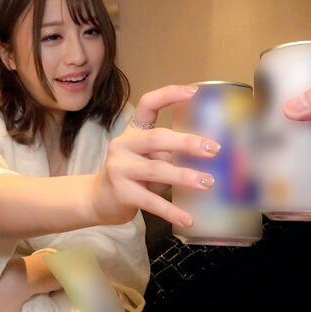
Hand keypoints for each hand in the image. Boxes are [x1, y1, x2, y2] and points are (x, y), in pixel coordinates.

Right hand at [92, 84, 220, 227]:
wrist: (97, 199)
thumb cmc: (131, 175)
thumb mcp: (146, 157)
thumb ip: (169, 153)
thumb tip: (208, 155)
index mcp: (132, 132)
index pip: (147, 105)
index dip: (169, 95)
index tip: (194, 92)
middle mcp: (123, 146)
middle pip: (156, 138)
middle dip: (187, 142)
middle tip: (213, 149)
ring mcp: (120, 169)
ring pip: (156, 169)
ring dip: (185, 176)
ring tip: (208, 182)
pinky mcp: (122, 193)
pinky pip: (151, 201)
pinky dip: (172, 211)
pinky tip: (188, 218)